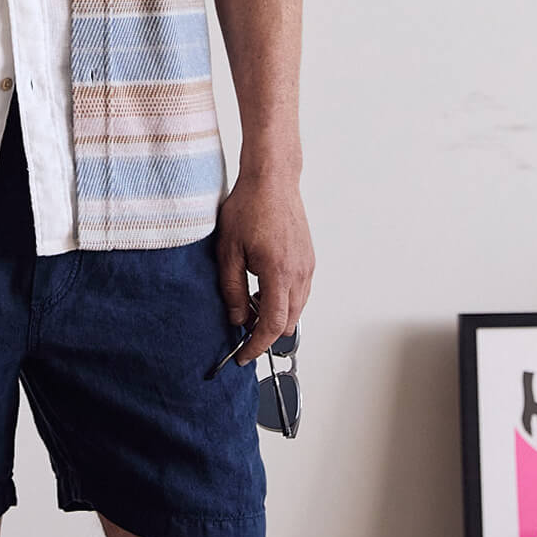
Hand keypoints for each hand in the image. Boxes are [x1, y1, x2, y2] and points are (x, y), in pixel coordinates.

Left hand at [215, 167, 314, 365]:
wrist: (272, 179)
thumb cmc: (249, 206)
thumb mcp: (228, 250)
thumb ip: (232, 289)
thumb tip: (237, 319)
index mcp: (279, 272)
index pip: (273, 325)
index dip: (258, 345)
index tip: (245, 356)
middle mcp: (299, 273)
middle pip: (288, 322)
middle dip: (266, 334)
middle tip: (243, 333)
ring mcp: (307, 265)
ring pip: (296, 308)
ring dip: (276, 316)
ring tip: (250, 305)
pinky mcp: (308, 258)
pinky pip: (300, 292)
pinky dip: (284, 300)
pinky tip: (263, 288)